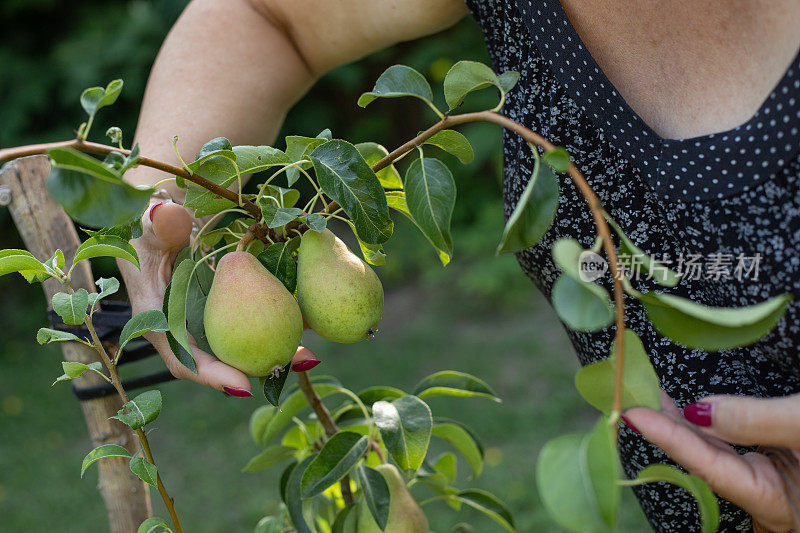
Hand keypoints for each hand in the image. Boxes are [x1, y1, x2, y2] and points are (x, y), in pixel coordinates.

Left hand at [624, 391, 799, 531]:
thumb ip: (756, 420)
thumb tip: (701, 410)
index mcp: (776, 504)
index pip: (708, 468)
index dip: (670, 439)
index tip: (635, 415)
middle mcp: (769, 497)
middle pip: (704, 461)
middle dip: (666, 430)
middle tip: (631, 399)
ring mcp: (772, 479)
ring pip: (716, 452)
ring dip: (681, 424)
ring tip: (648, 396)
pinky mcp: (776, 462)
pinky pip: (732, 444)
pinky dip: (708, 424)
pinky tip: (686, 409)